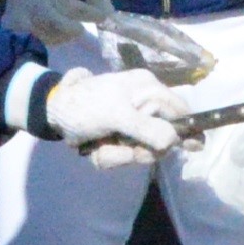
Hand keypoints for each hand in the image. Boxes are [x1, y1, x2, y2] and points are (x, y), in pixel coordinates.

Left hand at [27, 64, 189, 168]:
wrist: (50, 112)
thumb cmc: (84, 106)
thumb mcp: (117, 115)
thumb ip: (147, 128)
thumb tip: (175, 140)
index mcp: (149, 89)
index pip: (182, 111)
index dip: (188, 130)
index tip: (193, 149)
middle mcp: (145, 105)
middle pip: (163, 138)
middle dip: (143, 149)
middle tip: (126, 146)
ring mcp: (132, 123)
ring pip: (142, 151)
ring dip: (121, 154)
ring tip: (103, 144)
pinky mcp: (119, 136)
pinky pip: (124, 154)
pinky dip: (110, 155)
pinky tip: (97, 147)